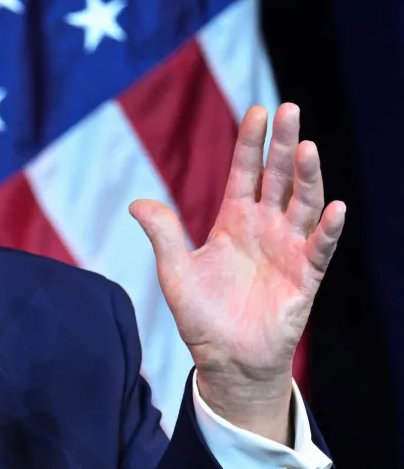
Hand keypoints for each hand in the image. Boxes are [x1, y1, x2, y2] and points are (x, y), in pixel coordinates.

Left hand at [130, 103, 344, 442]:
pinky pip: (319, 250)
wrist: (224, 359)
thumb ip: (163, 234)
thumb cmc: (201, 315)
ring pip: (302, 205)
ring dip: (307, 177)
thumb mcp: (175, 270)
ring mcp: (287, 250)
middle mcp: (265, 228)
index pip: (245, 173)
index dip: (251, 143)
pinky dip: (326, 230)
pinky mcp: (304, 279)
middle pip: (278, 178)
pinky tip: (334, 207)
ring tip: (307, 147)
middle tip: (290, 109)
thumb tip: (136, 203)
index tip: (257, 110)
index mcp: (233, 221)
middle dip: (283, 145)